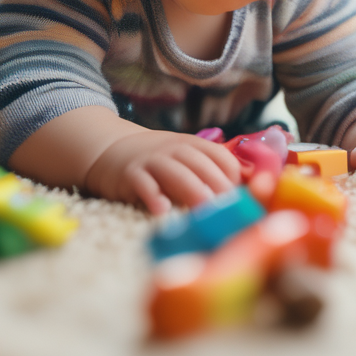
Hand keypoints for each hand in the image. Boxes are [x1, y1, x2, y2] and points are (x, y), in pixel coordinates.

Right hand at [85, 130, 241, 214]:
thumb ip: (208, 170)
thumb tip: (243, 193)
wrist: (112, 149)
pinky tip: (162, 210)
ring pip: (175, 172)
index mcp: (192, 144)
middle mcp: (173, 149)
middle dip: (217, 185)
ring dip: (192, 190)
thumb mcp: (183, 156)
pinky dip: (153, 196)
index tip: (240, 196)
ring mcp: (151, 160)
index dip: (233, 175)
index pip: (219, 155)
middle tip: (230, 209)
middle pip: (200, 164)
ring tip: (204, 210)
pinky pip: (143, 184)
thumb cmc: (158, 161)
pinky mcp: (131, 174)